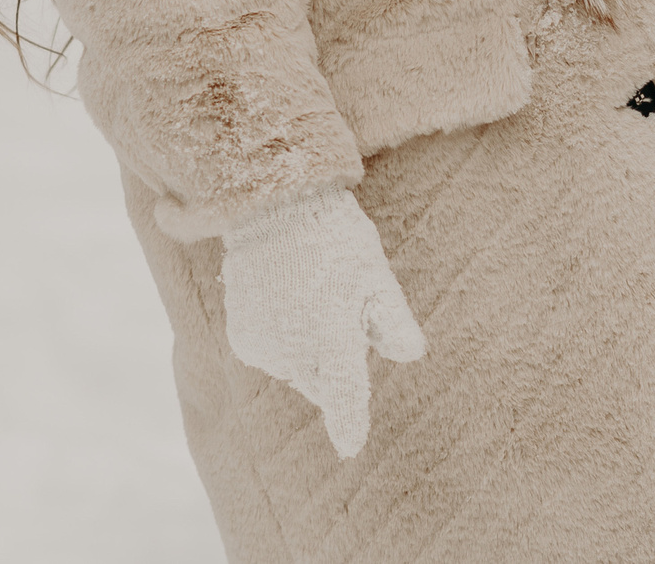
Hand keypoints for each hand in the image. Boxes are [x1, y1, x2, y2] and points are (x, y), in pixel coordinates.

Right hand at [220, 187, 425, 456]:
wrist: (271, 207)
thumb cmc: (334, 239)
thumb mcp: (375, 276)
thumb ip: (392, 322)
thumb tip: (411, 354)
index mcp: (332, 338)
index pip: (344, 396)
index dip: (349, 423)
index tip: (350, 446)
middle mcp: (294, 352)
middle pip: (325, 382)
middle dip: (336, 363)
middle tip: (342, 309)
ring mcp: (264, 348)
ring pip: (298, 369)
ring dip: (309, 350)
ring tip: (312, 295)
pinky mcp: (242, 339)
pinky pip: (272, 354)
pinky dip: (283, 340)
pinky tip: (287, 299)